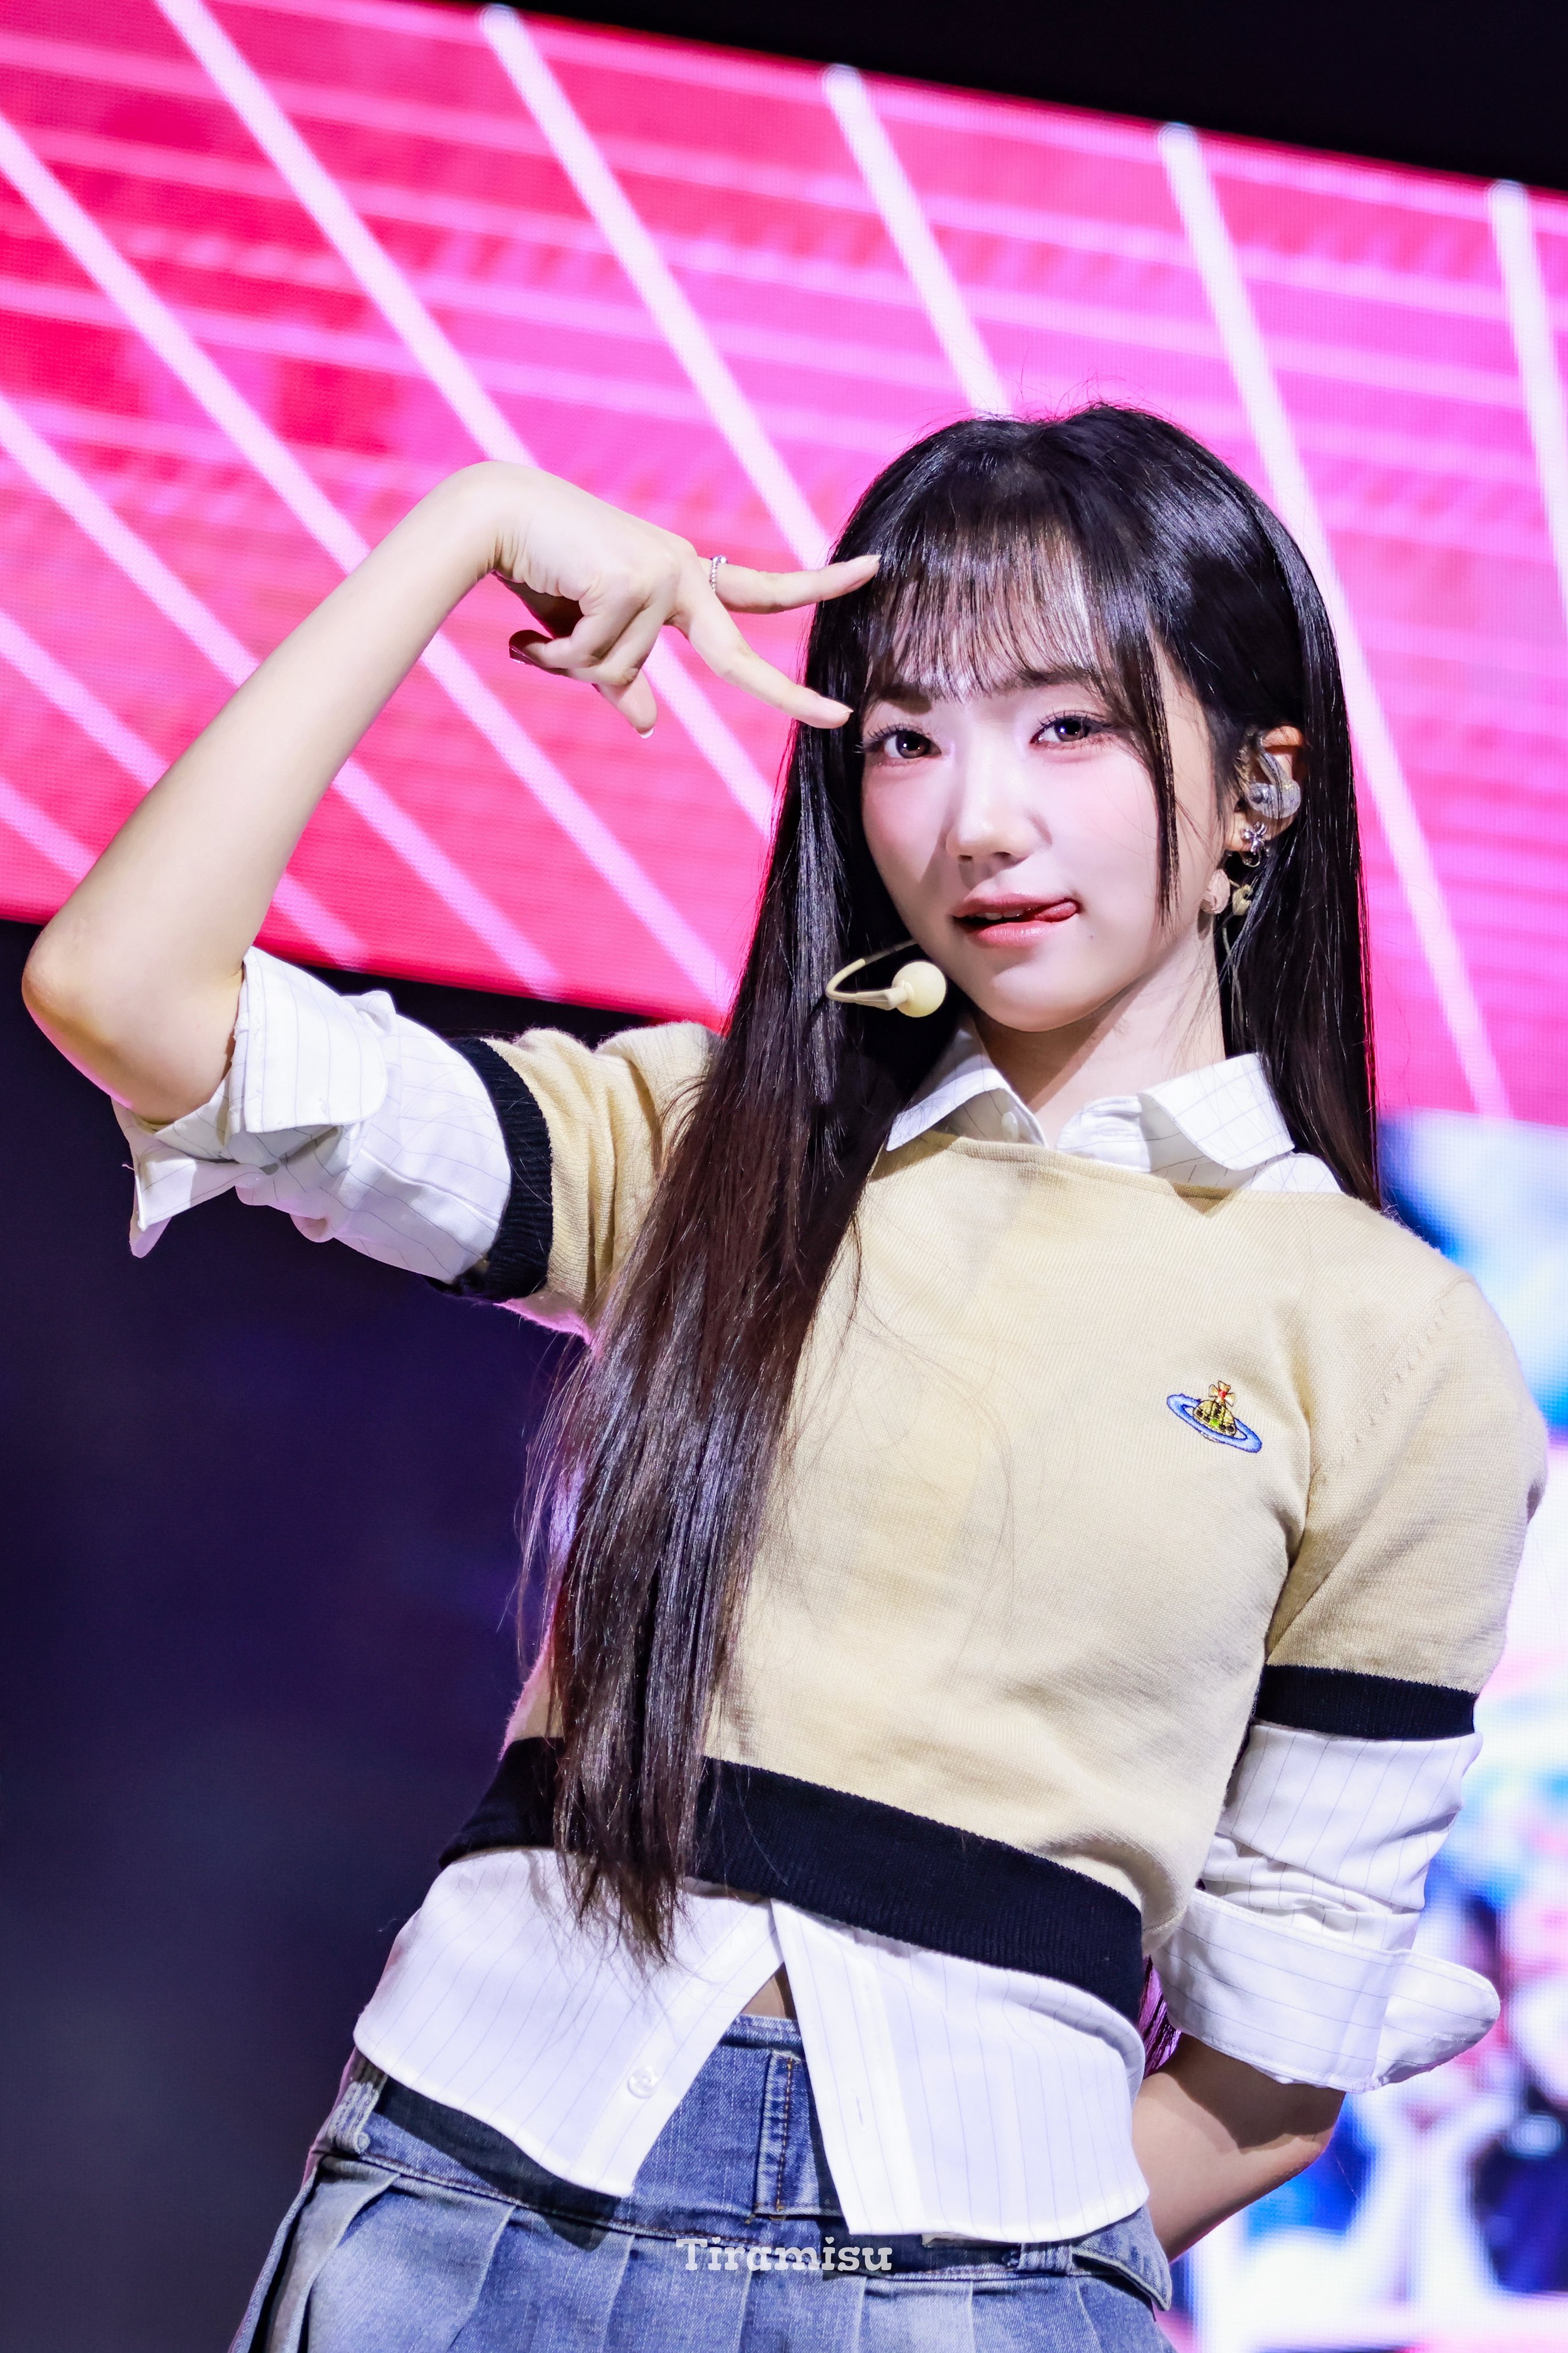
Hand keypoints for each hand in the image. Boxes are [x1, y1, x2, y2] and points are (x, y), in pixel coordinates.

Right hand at [480, 466, 877, 734]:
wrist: (492, 516)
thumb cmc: (541, 568)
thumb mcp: (588, 633)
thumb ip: (622, 678)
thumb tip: (648, 725)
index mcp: (684, 575)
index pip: (760, 591)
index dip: (815, 587)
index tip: (871, 572)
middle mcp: (681, 571)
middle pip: (734, 655)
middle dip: (789, 695)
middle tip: (842, 719)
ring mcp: (659, 575)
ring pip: (622, 672)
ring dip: (569, 664)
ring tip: (536, 630)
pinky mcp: (630, 582)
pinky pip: (594, 660)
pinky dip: (554, 655)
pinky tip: (528, 627)